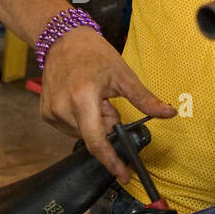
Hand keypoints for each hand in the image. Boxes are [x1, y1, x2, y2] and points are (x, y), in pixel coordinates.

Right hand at [40, 25, 174, 182]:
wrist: (62, 39)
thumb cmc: (94, 54)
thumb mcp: (123, 75)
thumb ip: (145, 99)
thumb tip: (169, 113)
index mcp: (83, 97)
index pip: (96, 140)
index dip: (111, 160)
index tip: (123, 174)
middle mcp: (62, 107)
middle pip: (93, 136)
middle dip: (106, 124)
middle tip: (108, 102)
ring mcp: (51, 111)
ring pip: (82, 133)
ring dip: (93, 122)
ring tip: (92, 96)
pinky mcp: (45, 113)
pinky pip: (69, 128)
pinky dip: (80, 120)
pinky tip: (80, 99)